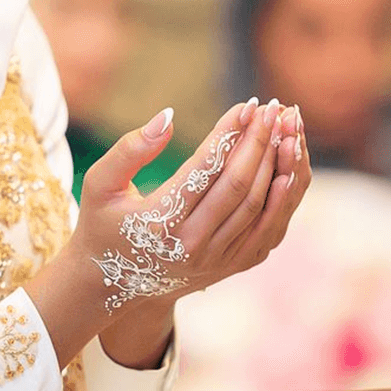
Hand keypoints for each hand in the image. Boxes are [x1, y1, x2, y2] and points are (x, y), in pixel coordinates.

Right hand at [28, 99, 311, 367]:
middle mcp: (192, 246)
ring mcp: (216, 260)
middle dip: (260, 142)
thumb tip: (168, 116)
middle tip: (274, 108)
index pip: (205, 169)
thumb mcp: (100, 185)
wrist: (115, 285)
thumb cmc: (103, 224)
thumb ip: (129, 149)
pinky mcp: (233, 266)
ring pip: (260, 206)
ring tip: (288, 128)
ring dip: (279, 164)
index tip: (247, 105)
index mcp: (159, 224)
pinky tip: (291, 165)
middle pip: (239, 186)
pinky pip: (269, 228)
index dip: (229, 134)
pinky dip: (284, 197)